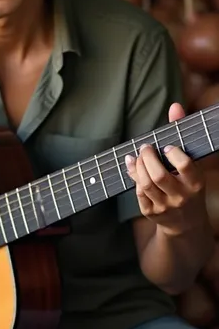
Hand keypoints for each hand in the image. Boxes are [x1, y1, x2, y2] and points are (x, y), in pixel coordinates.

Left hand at [125, 102, 205, 235]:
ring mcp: (166, 206)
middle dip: (148, 157)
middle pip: (159, 175)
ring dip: (138, 166)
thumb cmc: (188, 184)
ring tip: (139, 156)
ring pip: (146, 184)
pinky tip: (133, 167)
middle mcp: (182, 196)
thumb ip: (181, 134)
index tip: (167, 147)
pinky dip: (133, 177)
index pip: (185, 166)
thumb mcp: (191, 163)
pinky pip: (138, 193)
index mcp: (196, 183)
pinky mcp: (152, 213)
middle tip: (146, 147)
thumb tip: (175, 106)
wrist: (186, 222)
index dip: (173, 154)